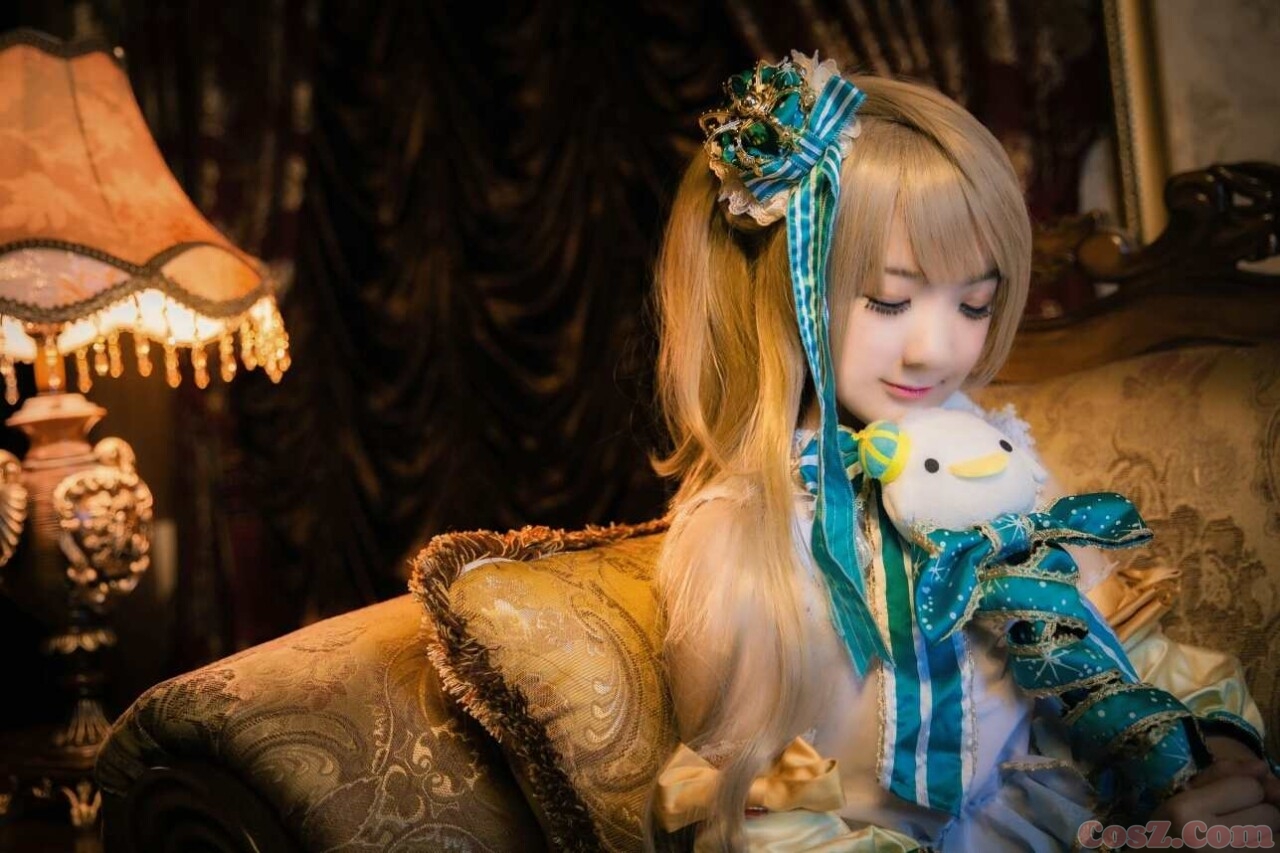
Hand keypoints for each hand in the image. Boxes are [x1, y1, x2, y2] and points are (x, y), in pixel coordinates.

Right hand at [1152, 738, 1279, 836]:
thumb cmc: (1166, 835)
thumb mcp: (1181, 798)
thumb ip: (1220, 777)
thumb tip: (1263, 767)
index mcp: (1186, 811)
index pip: (1250, 787)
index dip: (1243, 791)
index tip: (1225, 802)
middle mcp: (1209, 839)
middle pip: (1270, 814)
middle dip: (1258, 815)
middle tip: (1233, 825)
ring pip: (1279, 838)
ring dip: (1267, 837)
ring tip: (1241, 840)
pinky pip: (1276, 852)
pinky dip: (1268, 848)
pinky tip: (1248, 847)